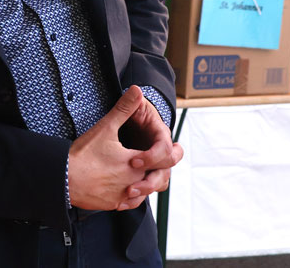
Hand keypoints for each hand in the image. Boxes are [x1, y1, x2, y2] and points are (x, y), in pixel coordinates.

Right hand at [68, 86, 148, 210]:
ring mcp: (123, 196)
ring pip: (143, 193)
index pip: (161, 160)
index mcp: (136, 163)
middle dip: (151, 170)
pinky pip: (128, 203)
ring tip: (134, 176)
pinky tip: (122, 189)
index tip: (146, 150)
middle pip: (154, 178)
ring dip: (141, 184)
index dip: (156, 153)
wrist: (63, 177)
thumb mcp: (105, 128)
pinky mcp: (111, 204)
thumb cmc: (83, 154)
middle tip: (143, 161)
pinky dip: (129, 197)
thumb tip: (137, 91)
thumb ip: (124, 109)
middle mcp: (134, 182)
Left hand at [117, 89, 183, 210]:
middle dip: (151, 181)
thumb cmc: (127, 118)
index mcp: (159, 137)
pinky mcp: (144, 175)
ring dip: (146, 191)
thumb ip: (129, 105)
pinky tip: (123, 202)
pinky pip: (147, 190)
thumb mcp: (124, 113)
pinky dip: (138, 197)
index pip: (165, 151)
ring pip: (160, 183)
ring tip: (127, 194)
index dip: (152, 157)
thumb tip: (135, 88)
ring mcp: (154, 165)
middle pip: (166, 171)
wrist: (125, 128)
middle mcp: (160, 153)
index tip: (133, 161)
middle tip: (132, 187)